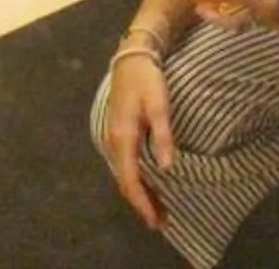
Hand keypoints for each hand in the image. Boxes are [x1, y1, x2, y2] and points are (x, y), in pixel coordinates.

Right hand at [101, 52, 176, 230]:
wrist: (131, 56)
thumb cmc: (147, 79)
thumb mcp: (159, 105)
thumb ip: (162, 135)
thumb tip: (167, 168)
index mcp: (123, 138)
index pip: (130, 180)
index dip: (142, 203)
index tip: (154, 221)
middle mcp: (113, 142)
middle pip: (125, 182)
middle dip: (141, 203)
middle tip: (160, 222)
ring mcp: (112, 137)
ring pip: (124, 174)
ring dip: (139, 192)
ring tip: (157, 209)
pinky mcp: (116, 133)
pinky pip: (124, 164)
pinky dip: (136, 179)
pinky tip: (148, 182)